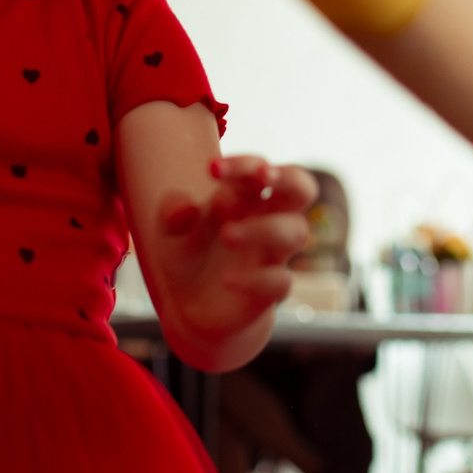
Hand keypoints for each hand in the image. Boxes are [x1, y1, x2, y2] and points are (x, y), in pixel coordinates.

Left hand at [150, 156, 317, 347]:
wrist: (191, 306)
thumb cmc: (187, 255)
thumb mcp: (169, 232)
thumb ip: (172, 214)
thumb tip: (186, 210)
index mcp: (246, 198)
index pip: (259, 170)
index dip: (243, 165)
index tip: (212, 169)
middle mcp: (268, 220)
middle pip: (302, 188)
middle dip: (289, 178)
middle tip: (264, 176)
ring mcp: (273, 254)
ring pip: (296, 232)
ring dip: (263, 228)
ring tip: (227, 235)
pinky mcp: (272, 289)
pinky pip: (280, 281)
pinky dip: (253, 279)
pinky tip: (225, 279)